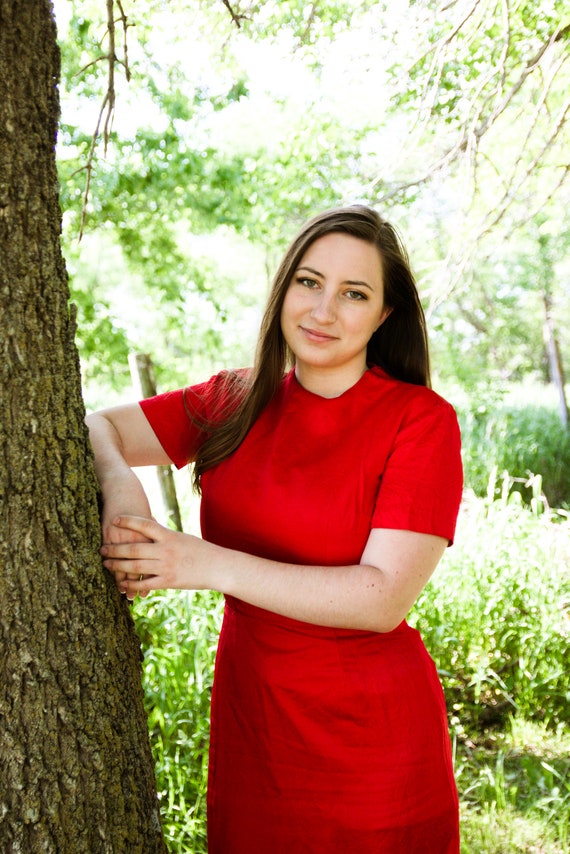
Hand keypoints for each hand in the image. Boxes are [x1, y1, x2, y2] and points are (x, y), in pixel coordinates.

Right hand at [99, 473, 152, 592]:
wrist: (123, 491)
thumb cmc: (140, 506)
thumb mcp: (152, 522)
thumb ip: (160, 537)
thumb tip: (169, 548)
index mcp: (157, 538)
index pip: (156, 564)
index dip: (152, 578)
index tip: (149, 592)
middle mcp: (142, 540)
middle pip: (139, 568)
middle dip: (135, 585)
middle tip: (132, 598)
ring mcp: (124, 538)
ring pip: (125, 565)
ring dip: (122, 580)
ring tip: (121, 593)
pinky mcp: (110, 534)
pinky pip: (111, 556)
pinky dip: (110, 565)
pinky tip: (108, 575)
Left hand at [100, 515, 210, 599]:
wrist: (217, 567)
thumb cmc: (200, 551)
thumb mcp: (181, 537)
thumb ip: (164, 533)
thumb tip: (149, 522)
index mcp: (169, 536)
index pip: (145, 525)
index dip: (128, 521)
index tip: (115, 520)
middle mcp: (165, 550)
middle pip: (134, 548)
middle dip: (115, 549)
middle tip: (102, 549)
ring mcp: (166, 567)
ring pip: (135, 566)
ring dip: (118, 566)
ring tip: (106, 564)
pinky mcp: (168, 582)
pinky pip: (145, 584)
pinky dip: (131, 584)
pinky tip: (122, 584)